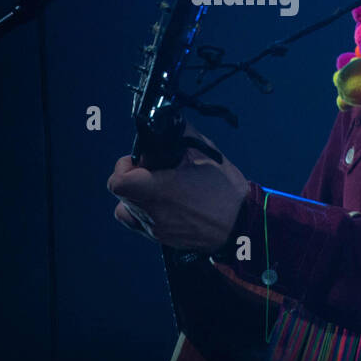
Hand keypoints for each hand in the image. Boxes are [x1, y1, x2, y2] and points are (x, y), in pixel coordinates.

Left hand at [108, 123, 249, 252]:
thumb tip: (167, 121)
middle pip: (121, 193)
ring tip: (156, 187)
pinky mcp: (161, 238)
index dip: (124, 166)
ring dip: (134, 194)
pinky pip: (137, 223)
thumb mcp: (206, 153)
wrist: (241, 223)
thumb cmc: (226, 190)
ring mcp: (156, 229)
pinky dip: (140, 211)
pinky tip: (158, 203)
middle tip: (153, 170)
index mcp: (160, 190)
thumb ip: (182, 135)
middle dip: (133, 176)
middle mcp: (153, 212)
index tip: (140, 160)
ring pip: (125, 208)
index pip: (118, 181)